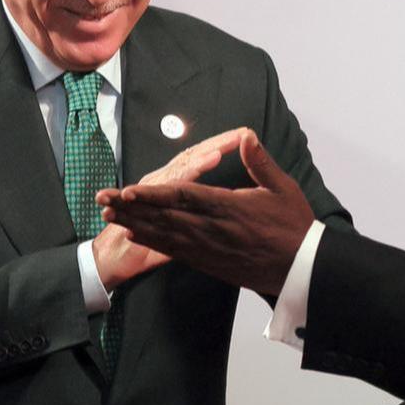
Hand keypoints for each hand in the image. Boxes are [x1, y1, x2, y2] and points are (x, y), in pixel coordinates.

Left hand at [97, 129, 312, 295]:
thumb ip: (260, 162)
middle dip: (132, 208)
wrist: (301, 269)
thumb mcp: (283, 188)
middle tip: (103, 200)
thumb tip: (246, 135)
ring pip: (165, 234)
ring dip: (135, 223)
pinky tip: (135, 233)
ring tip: (109, 215)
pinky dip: (153, 241)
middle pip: (165, 216)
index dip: (154, 194)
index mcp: (229, 208)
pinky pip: (175, 251)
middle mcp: (213, 229)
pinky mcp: (209, 262)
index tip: (129, 190)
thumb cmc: (294, 226)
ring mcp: (209, 248)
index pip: (184, 197)